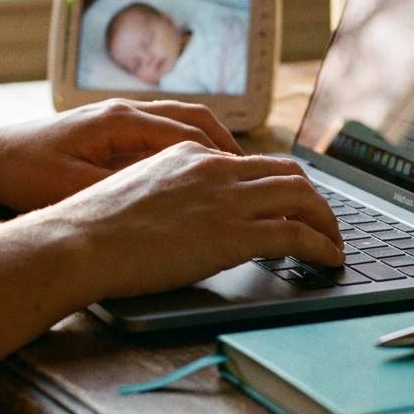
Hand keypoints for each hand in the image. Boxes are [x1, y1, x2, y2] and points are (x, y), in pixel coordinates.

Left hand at [0, 99, 243, 211]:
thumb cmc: (22, 174)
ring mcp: (115, 118)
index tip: (247, 178)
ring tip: (232, 173)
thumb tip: (168, 201)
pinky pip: (160, 134)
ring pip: (179, 122)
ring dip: (208, 144)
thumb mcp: (73, 190)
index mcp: (119, 120)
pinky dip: (184, 150)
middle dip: (227, 144)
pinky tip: (191, 176)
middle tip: (252, 174)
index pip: (188, 130)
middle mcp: (122, 111)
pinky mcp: (107, 131)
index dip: (223, 156)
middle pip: (193, 117)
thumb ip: (123, 191)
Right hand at [22, 141, 343, 299]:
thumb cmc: (92, 228)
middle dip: (312, 198)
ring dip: (327, 221)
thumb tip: (185, 217)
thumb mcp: (135, 192)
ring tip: (334, 244)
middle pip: (287, 172)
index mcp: (189, 154)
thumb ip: (169, 194)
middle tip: (322, 222)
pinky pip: (297, 234)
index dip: (278, 184)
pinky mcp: (234, 234)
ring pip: (302, 197)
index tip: (288, 202)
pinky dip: (322, 245)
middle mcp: (214, 168)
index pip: (251, 162)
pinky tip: (329, 259)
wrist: (78, 241)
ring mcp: (226, 199)